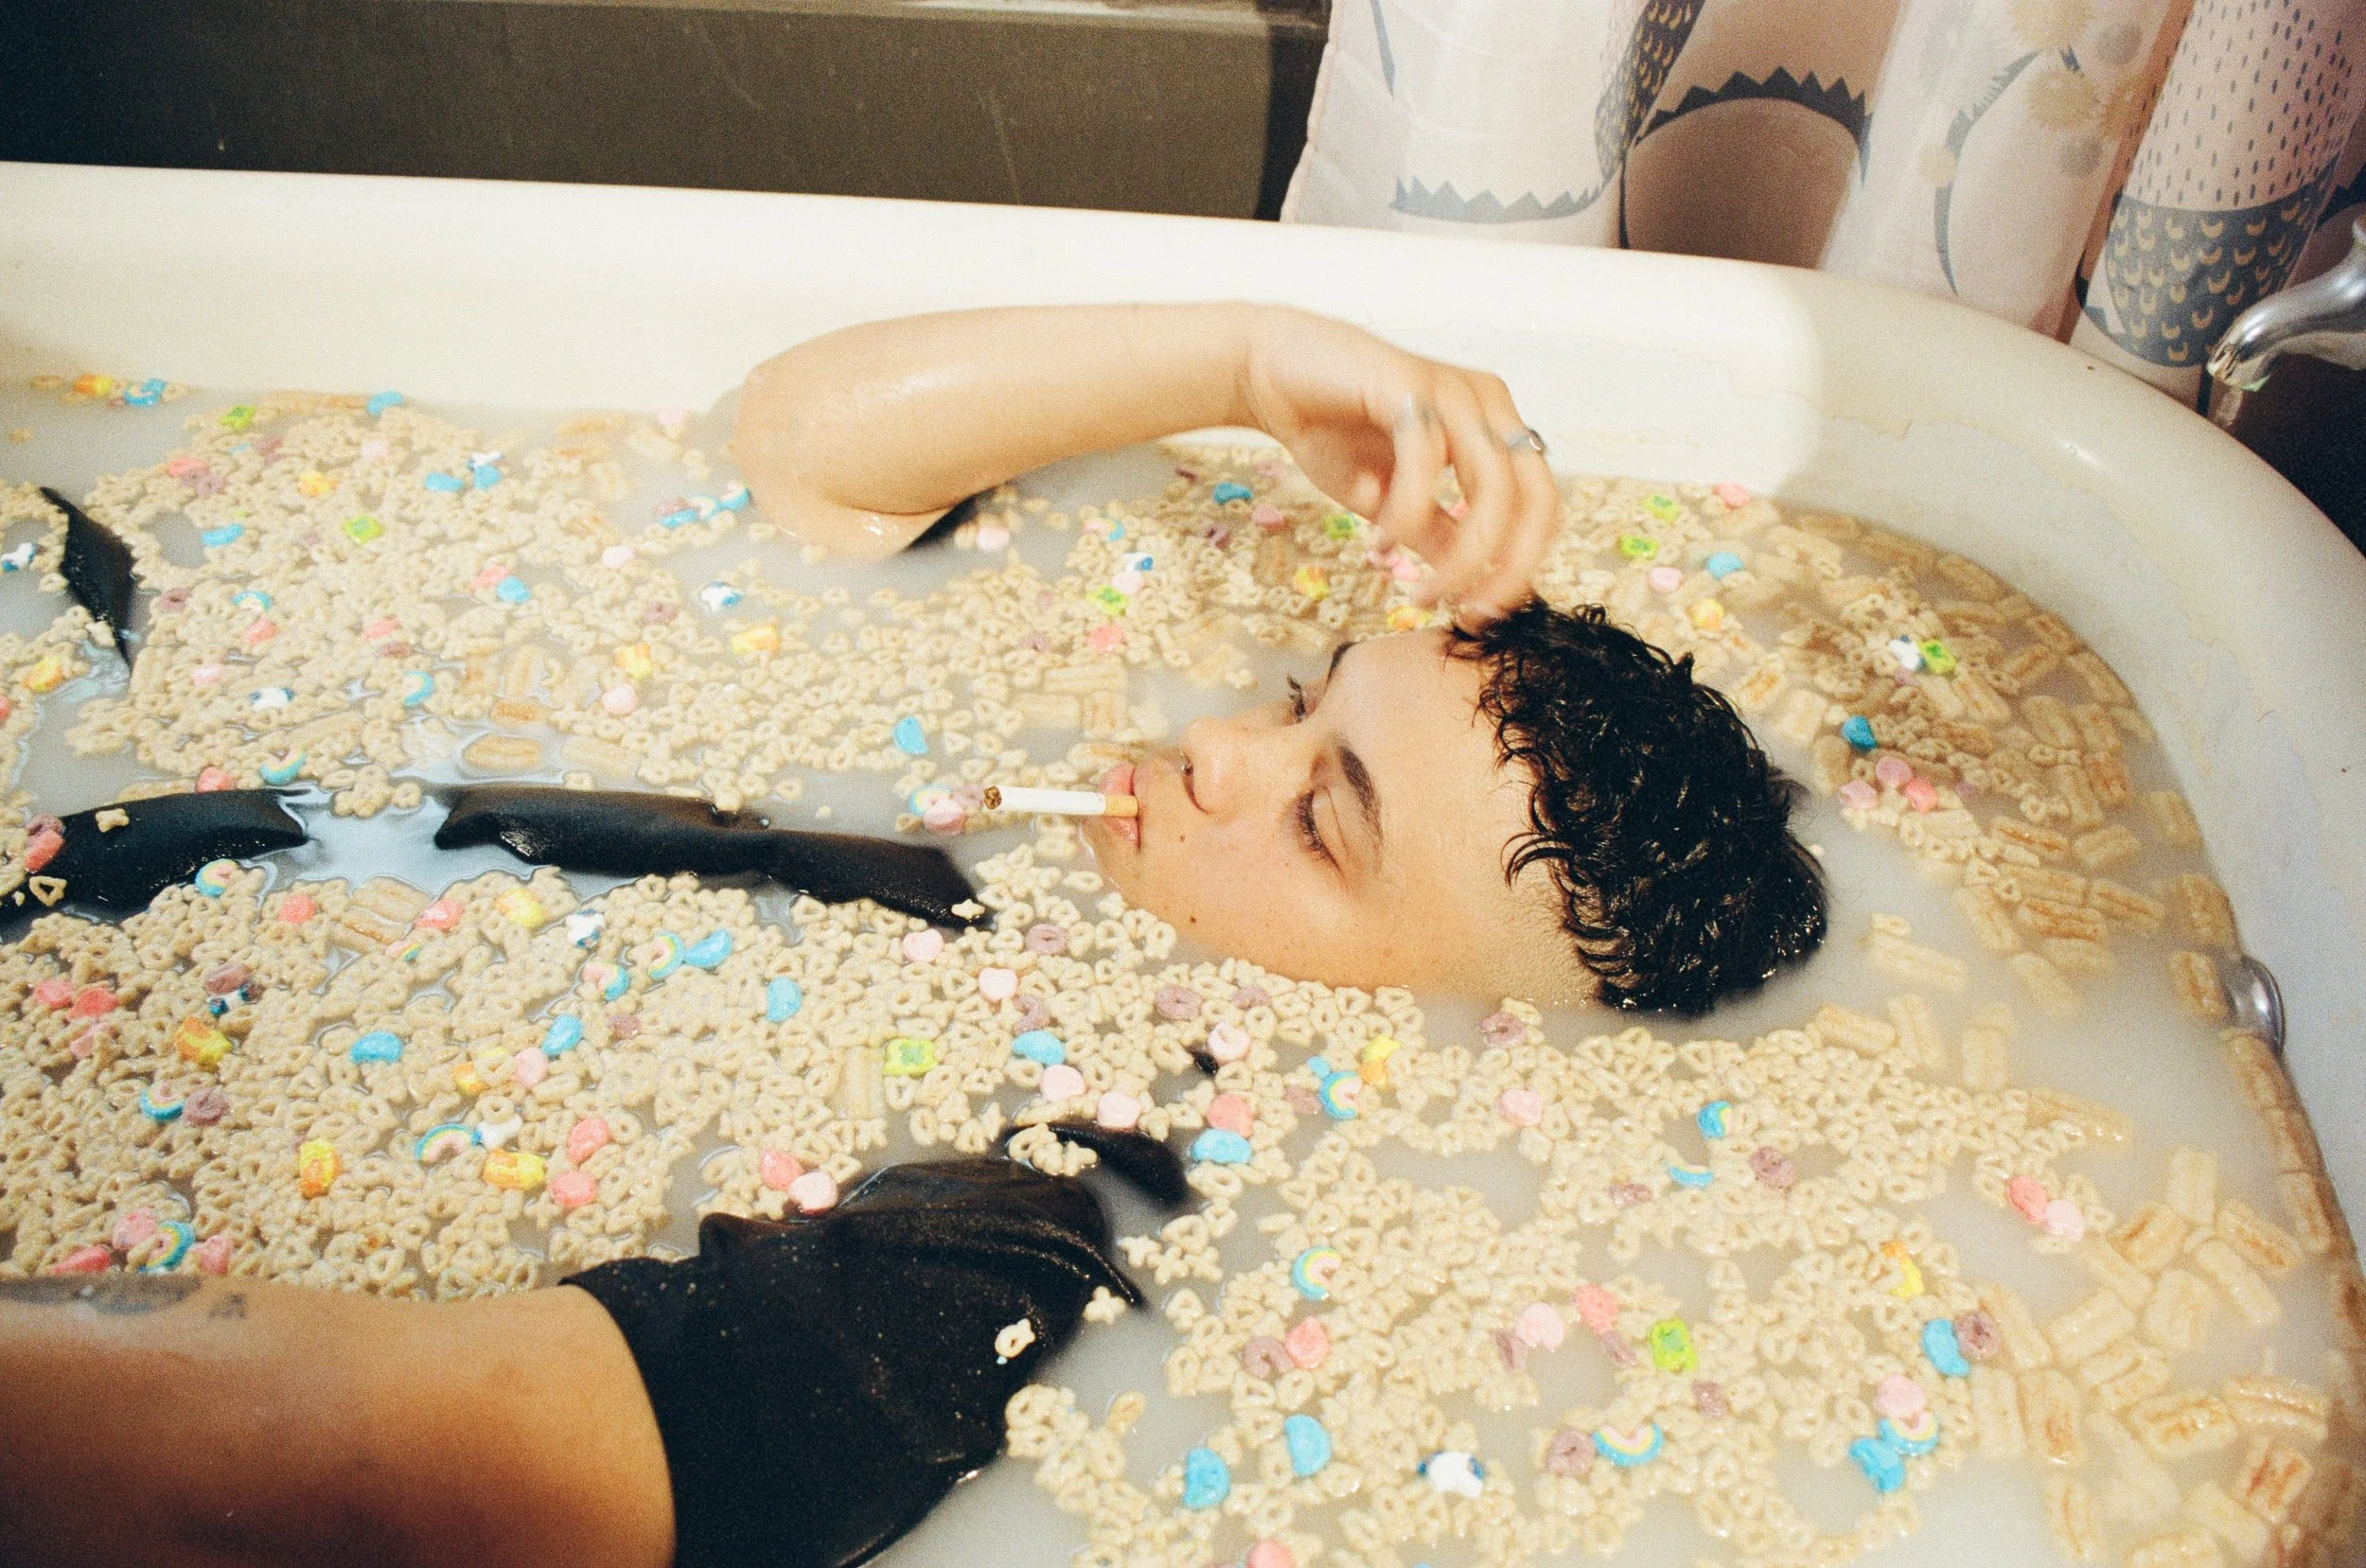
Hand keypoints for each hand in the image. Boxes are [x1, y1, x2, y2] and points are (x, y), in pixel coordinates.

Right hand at [1238, 306, 1558, 623]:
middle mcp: (1487, 403)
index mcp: (1495, 427)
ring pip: (1491, 487)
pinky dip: (1407, 513)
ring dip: (1459, 556)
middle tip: (1467, 612)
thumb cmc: (1331, 431)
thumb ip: (1437, 533)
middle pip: (1533, 498)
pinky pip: (1427, 461)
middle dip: (1507, 567)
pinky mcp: (1410, 383)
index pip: (1539, 505)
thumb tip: (1474, 585)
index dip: (1521, 566)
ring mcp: (1454, 390)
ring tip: (1418, 593)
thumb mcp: (1393, 502)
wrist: (1268, 377)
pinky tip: (1379, 541)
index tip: (1482, 612)